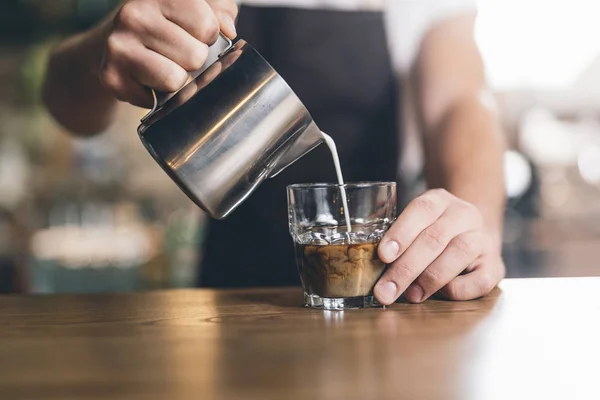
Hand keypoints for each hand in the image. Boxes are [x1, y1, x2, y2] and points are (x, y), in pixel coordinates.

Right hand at [100, 0, 237, 106]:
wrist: (119, 44)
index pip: (207, 27)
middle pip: (195, 56)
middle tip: (177, 54)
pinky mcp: (112, 75)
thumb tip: (228, 30)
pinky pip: (155, 99)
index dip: (208, 37)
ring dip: (178, 80)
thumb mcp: (197, 8)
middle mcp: (134, 14)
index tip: (195, 34)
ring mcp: (119, 45)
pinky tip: (148, 79)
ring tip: (165, 66)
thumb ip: (220, 11)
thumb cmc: (167, 27)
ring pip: (176, 79)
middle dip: (193, 60)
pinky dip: (158, 95)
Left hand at [374, 189, 504, 304]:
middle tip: (385, 291)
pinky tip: (441, 294)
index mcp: (439, 200)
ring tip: (410, 295)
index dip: (401, 233)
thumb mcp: (416, 225)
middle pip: (435, 238)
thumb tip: (372, 270)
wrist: (475, 233)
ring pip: (459, 253)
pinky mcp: (496, 265)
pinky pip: (480, 280)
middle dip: (406, 268)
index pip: (421, 210)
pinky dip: (457, 289)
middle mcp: (464, 214)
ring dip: (430, 278)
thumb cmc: (433, 233)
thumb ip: (398, 241)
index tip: (383, 255)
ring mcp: (483, 238)